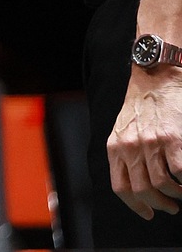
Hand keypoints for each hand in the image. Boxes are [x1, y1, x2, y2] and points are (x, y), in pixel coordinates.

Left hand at [110, 72, 181, 217]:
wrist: (155, 77)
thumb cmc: (142, 105)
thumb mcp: (122, 129)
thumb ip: (125, 153)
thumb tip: (138, 183)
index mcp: (115, 147)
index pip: (121, 188)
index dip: (136, 206)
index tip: (148, 214)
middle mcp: (130, 146)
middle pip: (143, 191)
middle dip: (159, 205)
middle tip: (171, 207)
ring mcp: (151, 143)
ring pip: (162, 185)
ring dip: (176, 197)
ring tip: (181, 196)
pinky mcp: (173, 139)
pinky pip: (180, 173)